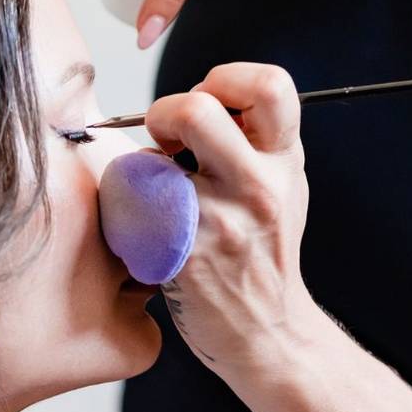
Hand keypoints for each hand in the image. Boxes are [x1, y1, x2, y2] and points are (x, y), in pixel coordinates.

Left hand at [144, 63, 311, 372]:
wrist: (267, 332)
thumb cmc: (264, 251)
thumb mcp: (282, 185)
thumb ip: (254, 137)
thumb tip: (201, 93)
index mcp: (283, 161)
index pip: (268, 86)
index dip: (225, 79)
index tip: (209, 100)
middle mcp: (256, 187)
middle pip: (194, 109)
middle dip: (164, 112)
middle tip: (166, 139)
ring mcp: (218, 221)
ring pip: (148, 159)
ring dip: (144, 167)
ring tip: (160, 190)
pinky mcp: (181, 254)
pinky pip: (131, 203)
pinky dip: (129, 206)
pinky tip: (148, 225)